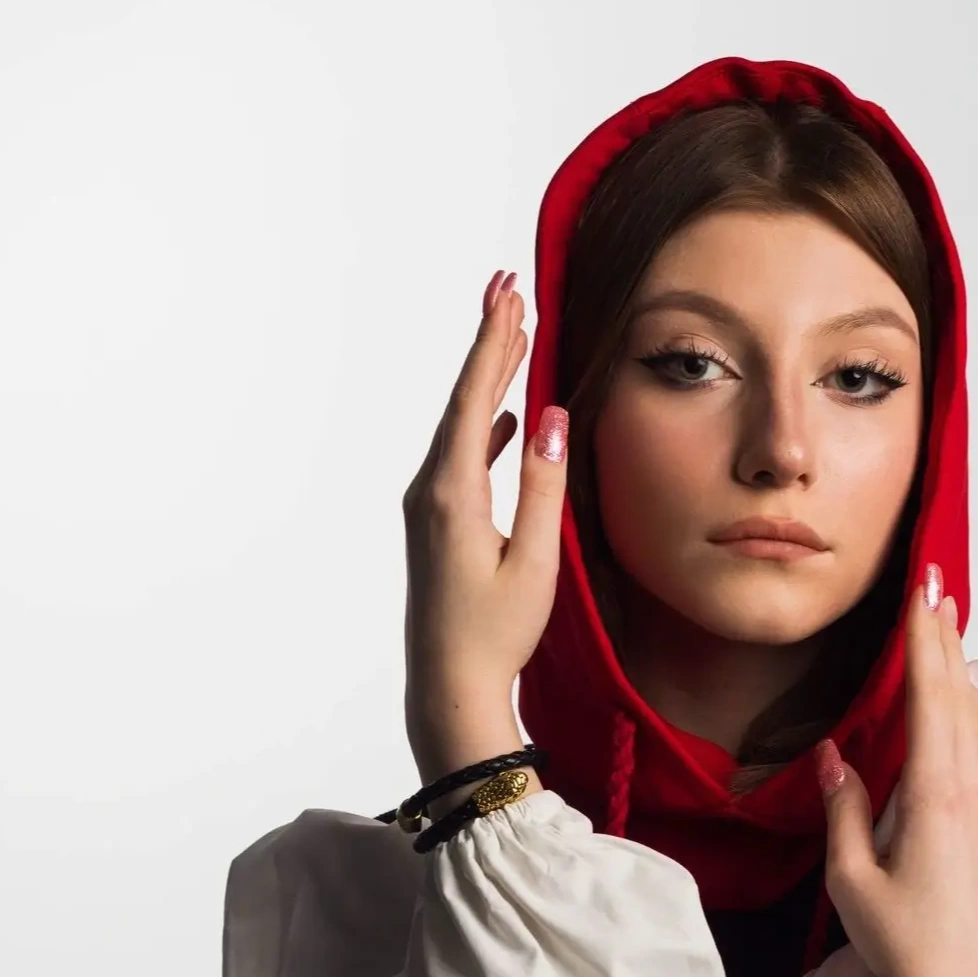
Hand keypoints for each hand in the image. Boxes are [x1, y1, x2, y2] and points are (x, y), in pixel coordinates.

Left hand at [401, 270, 569, 781]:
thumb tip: (550, 418)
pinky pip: (461, 459)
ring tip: (514, 337)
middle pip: (463, 402)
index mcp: (451, 494)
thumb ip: (543, 487)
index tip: (509, 292)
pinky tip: (508, 420)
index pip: (475, 400)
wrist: (448, 687)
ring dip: (489, 382)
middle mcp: (429, 492)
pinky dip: (486, 428)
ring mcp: (427, 508)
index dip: (494, 342)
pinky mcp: (434, 525)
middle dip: (488, 344)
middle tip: (507, 288)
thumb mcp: (535, 561)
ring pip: (461, 427)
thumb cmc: (496, 633)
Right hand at [815, 569, 977, 976]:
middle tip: (938, 591)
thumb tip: (834, 753)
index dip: (927, 642)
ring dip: (968, 678)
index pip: (934, 700)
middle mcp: (975, 798)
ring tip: (950, 642)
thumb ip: (845, 808)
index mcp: (937, 800)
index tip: (923, 592)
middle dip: (950, 642)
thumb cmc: (897, 943)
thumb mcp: (851, 878)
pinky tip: (967, 717)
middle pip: (967, 701)